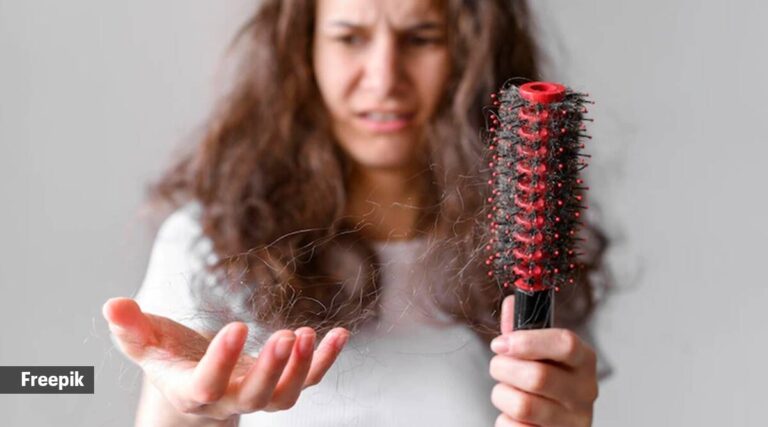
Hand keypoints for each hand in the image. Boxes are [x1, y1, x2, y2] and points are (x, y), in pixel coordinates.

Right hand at [102, 297, 348, 419]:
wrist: (194, 381)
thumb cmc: (168, 358)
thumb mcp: (146, 343)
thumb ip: (130, 328)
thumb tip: (111, 305)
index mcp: (192, 391)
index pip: (206, 384)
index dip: (222, 362)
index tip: (237, 326)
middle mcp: (228, 400)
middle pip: (254, 397)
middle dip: (272, 370)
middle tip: (286, 337)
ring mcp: (258, 396)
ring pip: (284, 396)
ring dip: (302, 368)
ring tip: (310, 334)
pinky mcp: (280, 384)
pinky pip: (309, 380)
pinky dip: (325, 360)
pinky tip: (340, 334)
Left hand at [489, 295, 597, 426]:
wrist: (555, 424)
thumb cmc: (546, 384)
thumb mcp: (540, 354)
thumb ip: (523, 330)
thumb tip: (511, 301)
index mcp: (584, 361)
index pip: (566, 344)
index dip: (528, 341)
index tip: (500, 343)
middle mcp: (585, 392)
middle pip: (538, 376)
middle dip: (504, 369)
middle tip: (498, 367)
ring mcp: (573, 422)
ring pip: (522, 405)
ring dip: (502, 395)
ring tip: (506, 392)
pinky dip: (504, 420)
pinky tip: (514, 416)